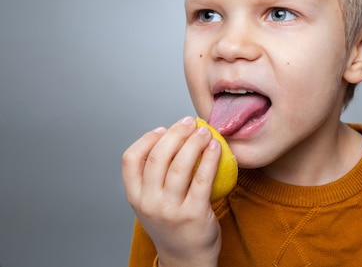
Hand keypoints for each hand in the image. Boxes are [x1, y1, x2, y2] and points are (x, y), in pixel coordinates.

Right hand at [122, 116, 221, 266]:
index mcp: (135, 197)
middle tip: (189, 122)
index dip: (146, 139)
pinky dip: (210, 158)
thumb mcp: (152, 203)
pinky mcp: (193, 214)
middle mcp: (149, 203)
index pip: (130, 160)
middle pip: (158, 157)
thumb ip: (155, 177)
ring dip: (194, 142)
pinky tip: (216, 147)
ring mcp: (170, 210)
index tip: (162, 128)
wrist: (186, 259)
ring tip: (205, 131)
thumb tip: (172, 137)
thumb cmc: (172, 224)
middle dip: (175, 133)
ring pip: (180, 165)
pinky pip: (203, 179)